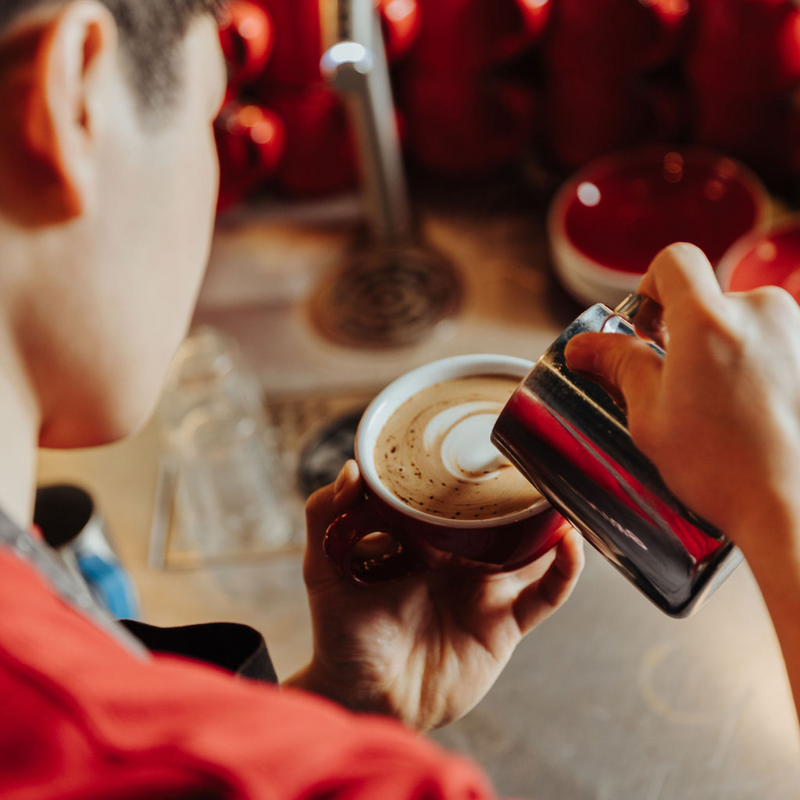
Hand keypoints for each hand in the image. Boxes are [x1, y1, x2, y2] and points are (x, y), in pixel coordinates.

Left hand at [285, 460, 583, 731]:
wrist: (364, 700)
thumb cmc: (341, 635)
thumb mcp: (323, 570)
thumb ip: (325, 518)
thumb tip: (350, 470)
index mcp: (421, 537)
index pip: (453, 493)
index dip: (469, 465)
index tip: (482, 433)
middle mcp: (459, 557)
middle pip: (500, 514)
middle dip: (520, 486)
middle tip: (538, 451)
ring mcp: (485, 588)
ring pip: (532, 546)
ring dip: (552, 520)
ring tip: (565, 486)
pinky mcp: (504, 623)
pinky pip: (544, 595)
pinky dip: (564, 571)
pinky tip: (570, 542)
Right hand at [564, 242, 799, 562]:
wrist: (795, 507)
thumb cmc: (725, 471)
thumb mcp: (650, 418)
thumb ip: (619, 366)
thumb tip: (583, 346)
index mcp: (709, 321)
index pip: (675, 260)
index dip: (652, 287)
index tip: (649, 329)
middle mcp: (762, 312)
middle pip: (712, 298)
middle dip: (689, 334)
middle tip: (679, 386)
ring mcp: (798, 332)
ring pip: (746, 323)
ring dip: (727, 352)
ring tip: (721, 409)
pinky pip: (778, 344)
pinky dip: (759, 367)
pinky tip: (753, 413)